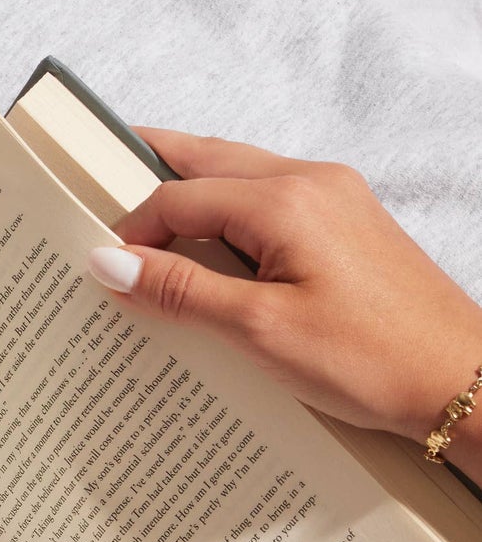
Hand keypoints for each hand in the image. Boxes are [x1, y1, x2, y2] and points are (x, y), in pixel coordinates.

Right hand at [88, 130, 481, 471]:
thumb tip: (109, 260)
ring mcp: (334, 199)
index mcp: (286, 201)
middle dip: (149, 176)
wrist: (461, 380)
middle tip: (97, 197)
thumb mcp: (259, 330)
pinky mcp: (345, 224)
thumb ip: (180, 290)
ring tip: (145, 234)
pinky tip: (207, 257)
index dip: (131, 229)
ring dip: (187, 197)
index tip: (101, 270)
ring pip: (236, 177)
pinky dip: (224, 218)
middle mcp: (311, 182)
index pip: (178, 197)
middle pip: (206, 161)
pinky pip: (267, 203)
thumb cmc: (372, 359)